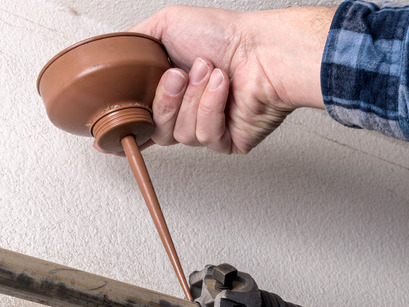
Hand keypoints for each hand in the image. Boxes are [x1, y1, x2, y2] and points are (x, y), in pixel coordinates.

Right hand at [95, 6, 334, 154]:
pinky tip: (224, 86)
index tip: (110, 129)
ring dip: (193, 99)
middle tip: (179, 73)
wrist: (262, 48)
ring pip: (180, 135)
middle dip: (165, 101)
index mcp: (174, 91)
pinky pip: (206, 136)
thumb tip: (112, 60)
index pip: (144, 119)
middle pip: (156, 131)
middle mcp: (191, 112)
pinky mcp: (231, 142)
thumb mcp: (164, 26)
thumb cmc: (225, 34)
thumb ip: (134, 46)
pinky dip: (212, 107)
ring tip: (210, 70)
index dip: (129, 124)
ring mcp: (211, 128)